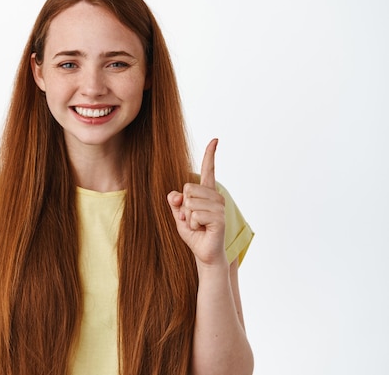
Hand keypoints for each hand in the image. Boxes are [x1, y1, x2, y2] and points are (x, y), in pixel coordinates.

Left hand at [167, 138, 226, 267]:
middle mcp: (215, 197)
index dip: (210, 155)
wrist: (204, 253)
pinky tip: (202, 230)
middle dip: (183, 206)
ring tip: (198, 225)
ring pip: (190, 203)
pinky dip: (192, 225)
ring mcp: (219, 207)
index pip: (208, 170)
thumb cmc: (194, 233)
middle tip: (192, 219)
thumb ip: (175, 203)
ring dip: (187, 218)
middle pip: (187, 189)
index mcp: (206, 193)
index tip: (215, 139)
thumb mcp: (179, 216)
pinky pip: (195, 215)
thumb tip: (174, 195)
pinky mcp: (219, 218)